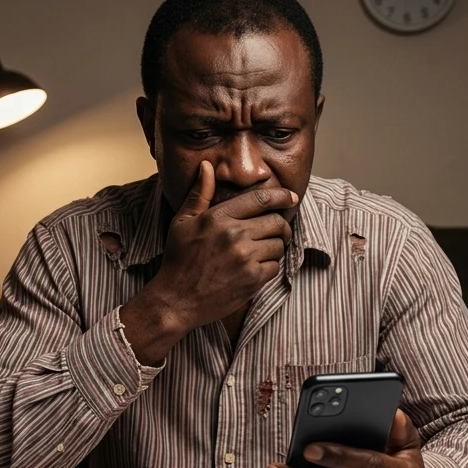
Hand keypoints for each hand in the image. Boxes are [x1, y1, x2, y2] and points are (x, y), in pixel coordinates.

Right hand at [122, 160, 294, 362]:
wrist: (176, 300)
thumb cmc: (178, 260)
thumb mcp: (183, 222)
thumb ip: (199, 194)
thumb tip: (206, 166)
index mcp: (219, 217)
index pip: (260, 199)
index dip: (281, 196)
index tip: (291, 196)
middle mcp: (235, 235)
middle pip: (276, 222)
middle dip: (281, 225)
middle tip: (277, 231)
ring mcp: (245, 258)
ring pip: (279, 244)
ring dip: (274, 247)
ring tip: (262, 251)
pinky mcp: (252, 279)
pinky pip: (275, 266)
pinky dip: (270, 267)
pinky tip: (255, 268)